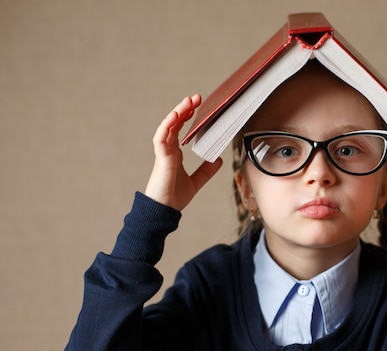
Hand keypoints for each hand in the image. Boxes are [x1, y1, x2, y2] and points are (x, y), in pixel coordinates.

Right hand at [144, 94, 222, 210]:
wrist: (164, 211)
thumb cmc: (174, 197)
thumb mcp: (196, 182)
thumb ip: (206, 171)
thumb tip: (219, 159)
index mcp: (174, 153)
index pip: (179, 129)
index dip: (187, 116)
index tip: (198, 106)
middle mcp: (167, 150)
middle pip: (174, 124)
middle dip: (184, 109)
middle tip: (196, 98)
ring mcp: (163, 153)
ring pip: (167, 126)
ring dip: (177, 112)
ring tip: (188, 102)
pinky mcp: (161, 158)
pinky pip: (161, 138)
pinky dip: (167, 125)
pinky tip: (175, 116)